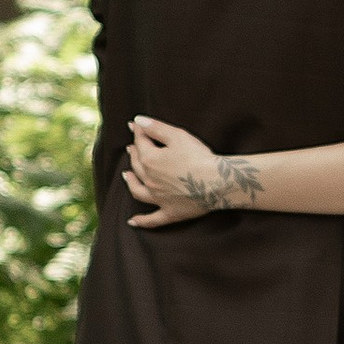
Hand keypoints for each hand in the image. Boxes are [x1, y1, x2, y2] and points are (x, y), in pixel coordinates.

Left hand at [126, 116, 266, 226]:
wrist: (217, 182)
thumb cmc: (199, 157)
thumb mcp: (177, 136)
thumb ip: (155, 128)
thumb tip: (137, 121)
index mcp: (150, 160)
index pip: (140, 143)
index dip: (138, 132)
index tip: (136, 125)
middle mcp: (149, 180)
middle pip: (137, 165)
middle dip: (134, 153)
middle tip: (133, 147)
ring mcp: (159, 198)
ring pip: (137, 190)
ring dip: (130, 182)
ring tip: (126, 176)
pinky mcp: (170, 212)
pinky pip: (152, 219)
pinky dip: (141, 221)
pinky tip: (133, 222)